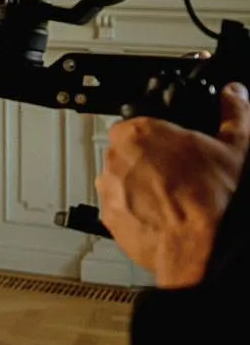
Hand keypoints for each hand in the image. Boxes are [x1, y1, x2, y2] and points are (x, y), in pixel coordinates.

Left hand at [94, 81, 249, 287]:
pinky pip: (118, 208)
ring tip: (171, 200)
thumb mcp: (236, 148)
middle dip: (149, 163)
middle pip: (129, 153)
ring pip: (122, 180)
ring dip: (139, 187)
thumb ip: (234, 114)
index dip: (160, 140)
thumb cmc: (215, 201)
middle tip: (177, 177)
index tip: (174, 151)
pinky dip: (134, 211)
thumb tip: (236, 94)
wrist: (201, 249)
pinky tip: (161, 217)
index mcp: (140, 133)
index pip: (139, 126)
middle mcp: (117, 158)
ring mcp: (109, 188)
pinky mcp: (108, 217)